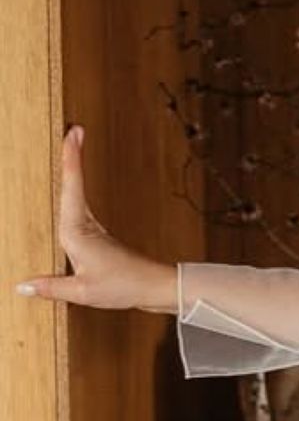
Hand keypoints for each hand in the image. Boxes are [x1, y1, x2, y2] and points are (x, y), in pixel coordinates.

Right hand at [15, 126, 171, 312]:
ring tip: (69, 147)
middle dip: (72, 157)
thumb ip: (51, 287)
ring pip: (77, 195)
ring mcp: (92, 229)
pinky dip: (74, 192)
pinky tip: (68, 191)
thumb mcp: (82, 292)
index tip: (74, 133)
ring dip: (73, 171)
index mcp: (77, 231)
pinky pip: (79, 208)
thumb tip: (21, 286)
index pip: (72, 187)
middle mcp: (84, 225)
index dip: (72, 159)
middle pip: (74, 184)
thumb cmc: (123, 287)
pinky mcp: (96, 237)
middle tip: (71, 129)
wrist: (154, 289)